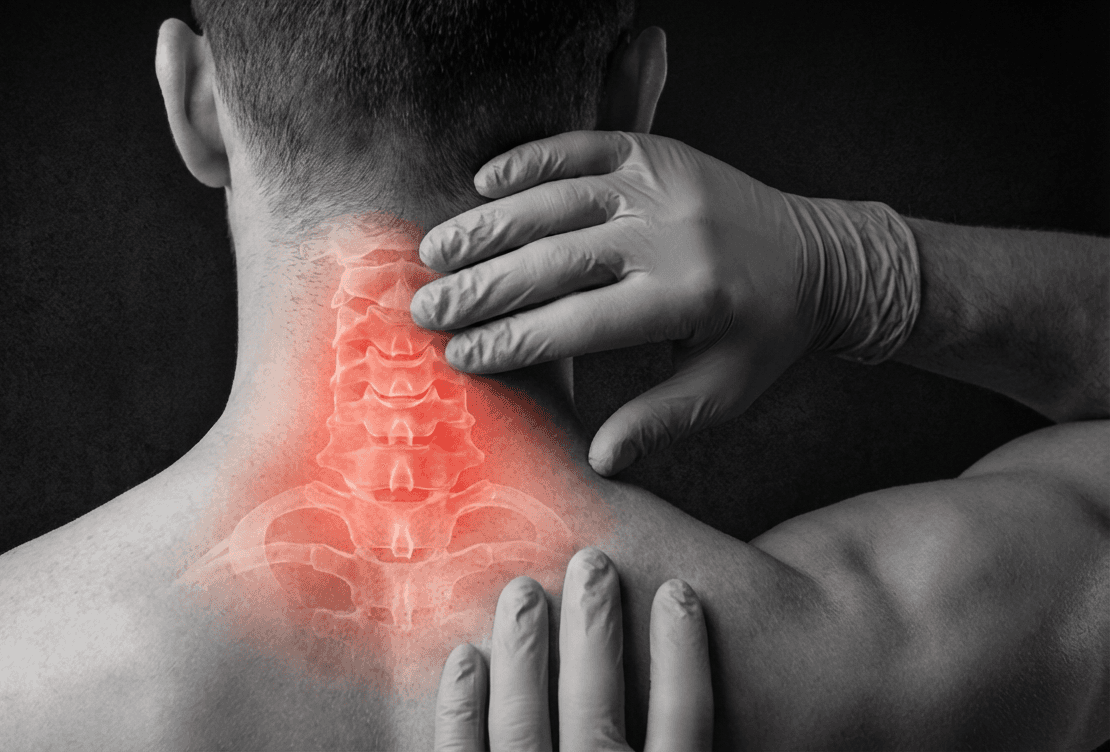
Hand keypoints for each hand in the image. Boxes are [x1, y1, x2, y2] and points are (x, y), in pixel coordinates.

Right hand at [411, 132, 917, 472]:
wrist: (824, 254)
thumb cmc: (766, 333)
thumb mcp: (725, 389)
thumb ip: (660, 419)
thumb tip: (597, 458)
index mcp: (688, 297)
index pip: (578, 323)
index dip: (514, 342)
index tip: (462, 358)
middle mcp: (671, 234)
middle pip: (555, 261)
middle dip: (482, 288)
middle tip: (425, 310)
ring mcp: (661, 184)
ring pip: (557, 201)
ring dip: (488, 226)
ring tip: (434, 253)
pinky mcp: (657, 152)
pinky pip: (584, 144)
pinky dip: (532, 159)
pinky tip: (484, 182)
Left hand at [433, 548, 711, 750]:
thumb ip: (681, 733)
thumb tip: (736, 674)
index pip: (685, 718)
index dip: (683, 651)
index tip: (678, 591)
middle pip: (595, 704)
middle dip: (593, 626)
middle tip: (591, 562)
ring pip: (524, 723)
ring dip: (522, 649)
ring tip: (524, 590)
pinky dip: (461, 705)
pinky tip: (465, 657)